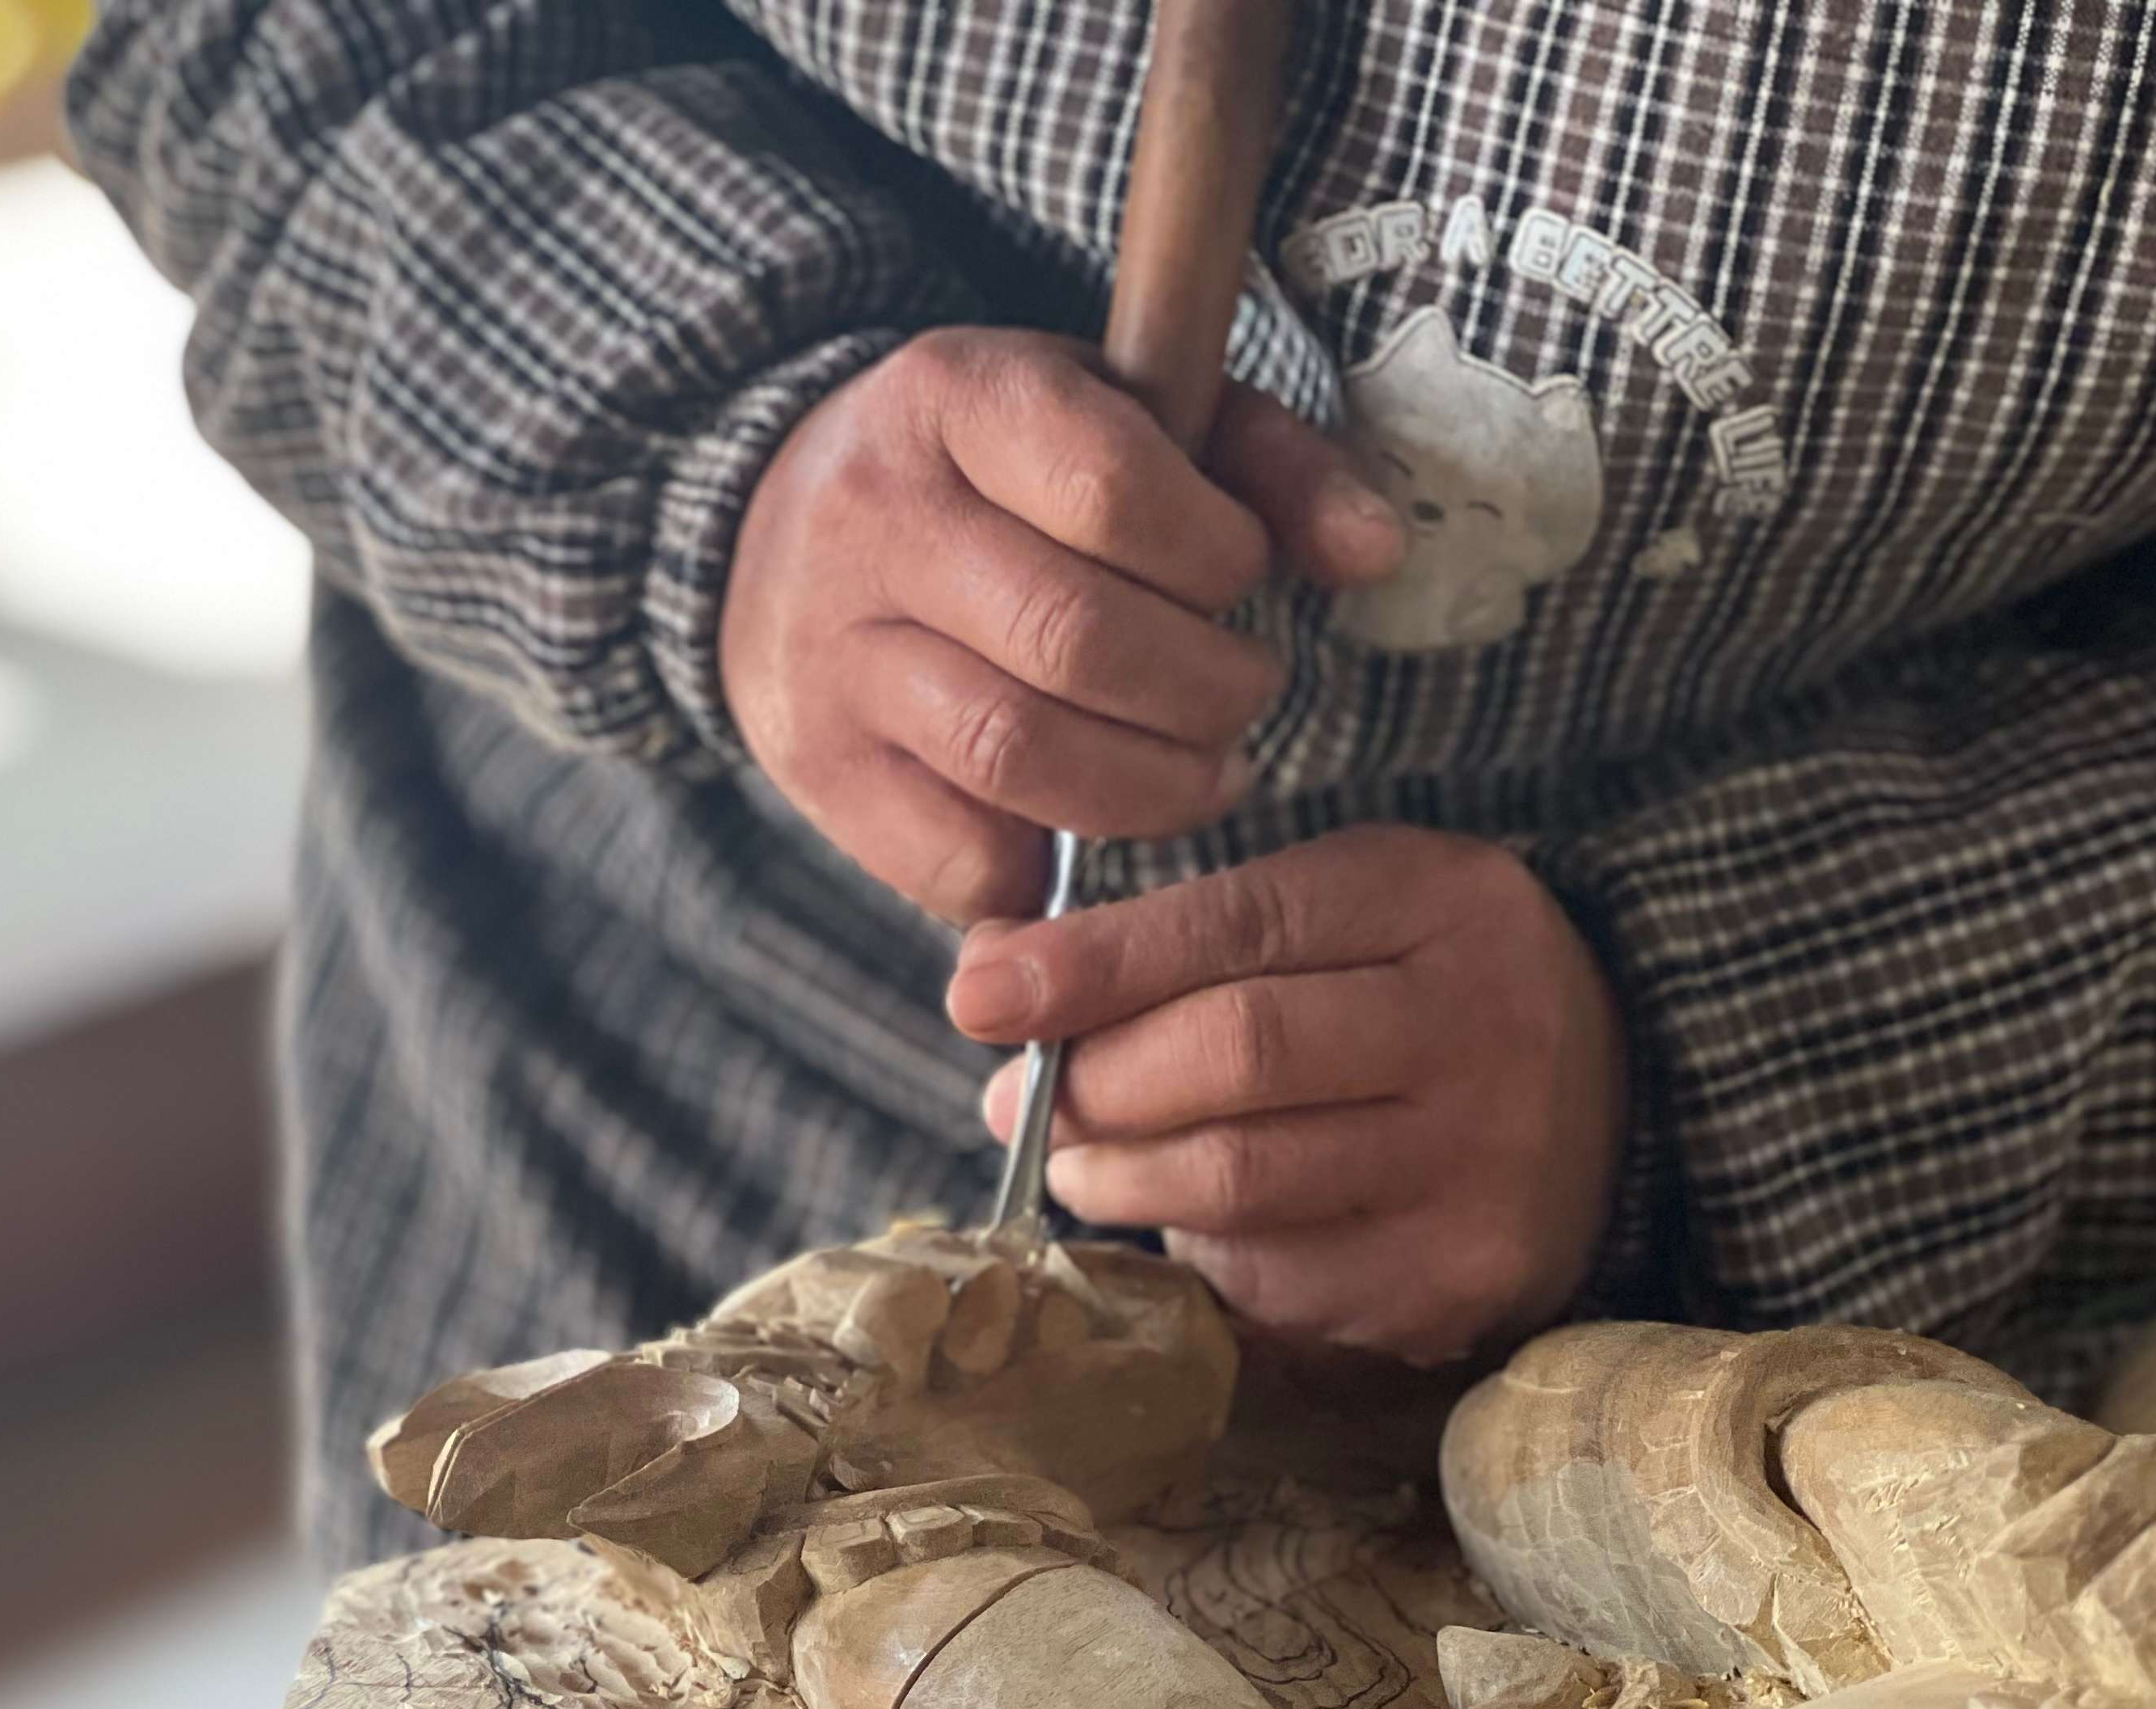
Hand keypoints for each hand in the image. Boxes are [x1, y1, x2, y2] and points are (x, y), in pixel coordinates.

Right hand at [717, 327, 1404, 924]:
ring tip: (1199, 776)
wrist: (777, 533)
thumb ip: (1264, 465)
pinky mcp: (816, 766)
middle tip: (1241, 699)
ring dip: (1148, 790)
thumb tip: (1377, 553)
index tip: (1239, 577)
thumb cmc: (1001, 477)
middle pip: (1075, 638)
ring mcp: (830, 651)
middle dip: (1204, 692)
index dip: (1217, 557)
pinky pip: (954, 854)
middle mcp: (874, 519)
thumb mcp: (1125, 416)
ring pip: (1016, 754)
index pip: (1115, 492)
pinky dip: (1047, 865)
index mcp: (958, 397)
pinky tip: (1087, 826)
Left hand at [947, 825, 1629, 1363]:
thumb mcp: (1335, 910)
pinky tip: (1195, 1222)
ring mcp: (1477, 1171)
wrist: (1618, 1103)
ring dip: (1117, 1178)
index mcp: (1442, 904)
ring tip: (1084, 1164)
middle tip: (1025, 1102)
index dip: (1093, 966)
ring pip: (1238, 1182)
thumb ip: (1177, 934)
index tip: (980, 996)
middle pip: (1233, 1056)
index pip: (1239, 925)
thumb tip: (992, 983)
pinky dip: (1199, 1252)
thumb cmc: (1421, 988)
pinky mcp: (1451, 1284)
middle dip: (1093, 1084)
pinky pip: (1272, 1278)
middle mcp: (1478, 1031)